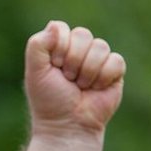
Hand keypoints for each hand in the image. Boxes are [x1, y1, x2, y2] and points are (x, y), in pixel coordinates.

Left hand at [24, 21, 125, 137]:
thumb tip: (55, 25)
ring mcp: (97, 59)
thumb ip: (37, 46)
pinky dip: (103, 77)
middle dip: (72, 60)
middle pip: (83, 34)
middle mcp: (78, 50)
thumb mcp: (35, 73)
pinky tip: (96, 89)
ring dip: (87, 71)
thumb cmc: (49, 100)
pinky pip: (115, 60)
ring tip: (80, 86)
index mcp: (58, 47)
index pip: (61, 28)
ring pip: (100, 46)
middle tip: (67, 79)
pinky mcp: (114, 71)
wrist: (67, 125)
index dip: (59, 47)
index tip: (54, 66)